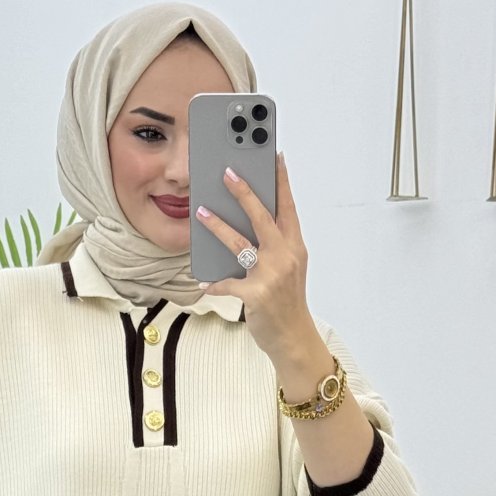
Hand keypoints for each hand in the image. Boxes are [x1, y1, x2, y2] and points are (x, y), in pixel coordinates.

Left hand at [194, 150, 310, 360]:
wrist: (294, 338)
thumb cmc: (287, 302)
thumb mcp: (289, 269)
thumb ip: (275, 246)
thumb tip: (247, 224)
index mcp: (295, 247)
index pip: (288, 207)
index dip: (281, 180)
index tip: (275, 156)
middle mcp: (286, 257)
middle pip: (263, 216)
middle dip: (244, 192)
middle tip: (227, 172)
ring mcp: (271, 275)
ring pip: (240, 242)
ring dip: (217, 226)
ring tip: (201, 212)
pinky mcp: (256, 294)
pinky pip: (227, 283)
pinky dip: (214, 283)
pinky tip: (203, 282)